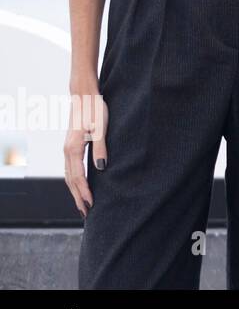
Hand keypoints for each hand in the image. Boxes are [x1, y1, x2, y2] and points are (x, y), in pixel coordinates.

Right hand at [64, 90, 105, 218]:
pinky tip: (80, 185)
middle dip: (78, 197)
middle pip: (71, 180)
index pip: (78, 177)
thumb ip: (101, 148)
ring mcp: (67, 148)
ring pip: (69, 175)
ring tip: (82, 204)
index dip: (84, 192)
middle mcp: (67, 151)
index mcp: (74, 149)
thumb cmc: (95, 109)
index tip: (91, 205)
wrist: (84, 95)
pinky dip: (74, 180)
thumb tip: (100, 168)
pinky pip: (70, 168)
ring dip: (75, 191)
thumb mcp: (101, 128)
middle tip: (86, 213)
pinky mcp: (71, 145)